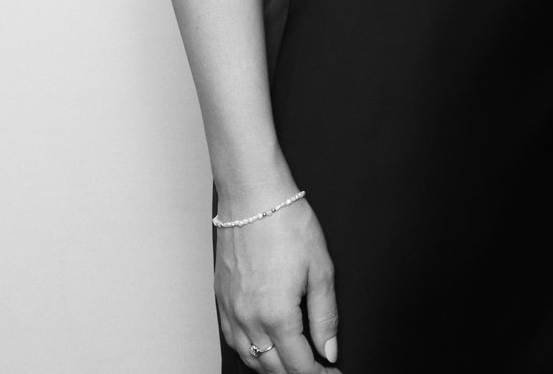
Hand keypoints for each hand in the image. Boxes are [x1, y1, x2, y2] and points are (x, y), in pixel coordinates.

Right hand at [216, 196, 337, 370]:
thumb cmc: (286, 223)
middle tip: (317, 369)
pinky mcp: (220, 298)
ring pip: (249, 358)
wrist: (252, 196)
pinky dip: (249, 351)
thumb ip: (325, 316)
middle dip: (297, 373)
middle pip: (273, 368)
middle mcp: (249, 318)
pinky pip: (232, 340)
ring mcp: (230, 310)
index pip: (299, 364)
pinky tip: (262, 346)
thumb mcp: (320, 270)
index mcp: (277, 315)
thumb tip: (330, 349)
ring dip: (271, 368)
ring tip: (292, 362)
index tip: (332, 372)